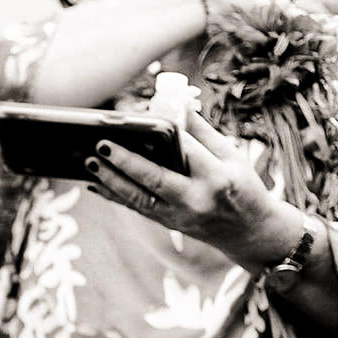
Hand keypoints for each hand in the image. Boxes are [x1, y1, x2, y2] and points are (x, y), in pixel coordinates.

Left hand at [84, 106, 303, 272]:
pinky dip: (114, 196)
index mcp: (217, 179)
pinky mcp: (167, 224)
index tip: (141, 114)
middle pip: (154, 180)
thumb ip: (203, 133)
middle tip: (102, 145)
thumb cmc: (242, 186)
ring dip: (111, 181)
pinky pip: (136, 209)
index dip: (164, 131)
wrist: (248, 232)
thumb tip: (178, 105)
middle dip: (126, 162)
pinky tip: (95, 184)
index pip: (186, 151)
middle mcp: (195, 200)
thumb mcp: (232, 156)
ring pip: (138, 199)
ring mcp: (178, 216)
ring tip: (90, 162)